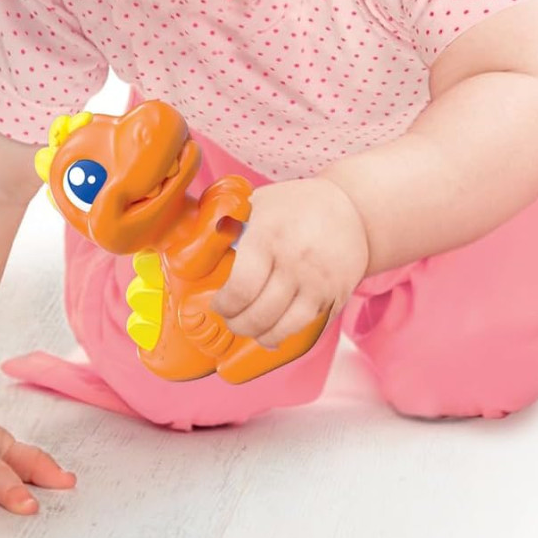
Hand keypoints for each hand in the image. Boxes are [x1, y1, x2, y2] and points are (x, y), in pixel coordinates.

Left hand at [210, 177, 369, 348]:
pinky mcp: (336, 293)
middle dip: (239, 324)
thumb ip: (225, 222)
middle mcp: (294, 260)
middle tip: (232, 320)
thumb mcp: (257, 203)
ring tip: (252, 329)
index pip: (241, 288)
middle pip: (259, 313)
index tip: (218, 306)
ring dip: (261, 334)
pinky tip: (275, 332)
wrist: (351, 207)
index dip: (225, 306)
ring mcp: (318, 280)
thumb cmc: (294, 205)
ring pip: (283, 326)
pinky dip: (287, 334)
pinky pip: (307, 326)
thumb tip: (186, 241)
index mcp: (267, 235)